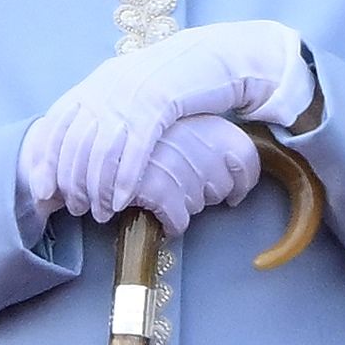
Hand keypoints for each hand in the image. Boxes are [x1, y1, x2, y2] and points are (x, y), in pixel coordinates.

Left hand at [20, 21, 313, 221]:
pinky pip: (135, 149)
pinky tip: (123, 200)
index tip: (44, 191)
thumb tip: (81, 142)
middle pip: (75, 143)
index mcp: (97, 82)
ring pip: (101, 150)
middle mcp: (107, 87)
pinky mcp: (160, 105)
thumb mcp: (132, 87)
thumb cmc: (176, 78)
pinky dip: (125, 178)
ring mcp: (132, 96)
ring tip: (101, 211)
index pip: (55, 125)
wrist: (217, 55)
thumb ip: (106, 106)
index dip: (45, 161)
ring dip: (97, 187)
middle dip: (72, 182)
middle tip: (76, 208)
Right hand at [121, 116, 264, 236]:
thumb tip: (236, 164)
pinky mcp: (157, 190)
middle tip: (182, 186)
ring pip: (199, 204)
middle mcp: (201, 144)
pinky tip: (161, 216)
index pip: (247, 157)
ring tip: (162, 190)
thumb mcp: (179, 121)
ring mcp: (179, 167)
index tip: (235, 192)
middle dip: (206, 193)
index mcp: (210, 124)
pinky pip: (179, 220)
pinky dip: (172, 223)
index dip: (243, 181)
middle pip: (222, 186)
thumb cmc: (140, 132)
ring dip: (184, 204)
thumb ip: (208, 137)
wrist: (97, 135)